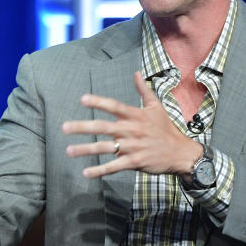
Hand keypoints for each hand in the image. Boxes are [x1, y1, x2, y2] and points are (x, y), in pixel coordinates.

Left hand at [61, 72, 201, 178]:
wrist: (181, 153)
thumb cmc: (166, 129)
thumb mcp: (156, 107)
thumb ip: (143, 90)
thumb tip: (136, 73)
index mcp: (135, 116)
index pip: (114, 106)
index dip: (98, 102)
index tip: (82, 100)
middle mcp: (131, 130)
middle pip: (103, 127)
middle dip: (82, 127)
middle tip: (64, 127)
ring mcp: (132, 147)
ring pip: (105, 148)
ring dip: (86, 150)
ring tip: (68, 150)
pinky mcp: (135, 162)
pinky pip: (114, 166)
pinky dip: (100, 170)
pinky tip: (86, 172)